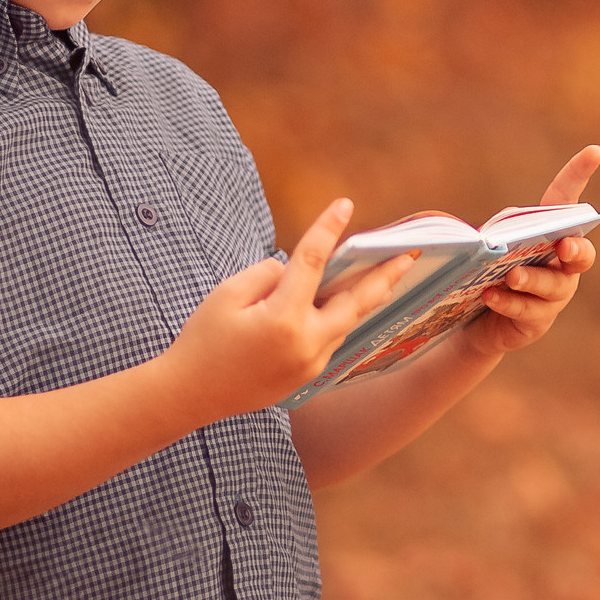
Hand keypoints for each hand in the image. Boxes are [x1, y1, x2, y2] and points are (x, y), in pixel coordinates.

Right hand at [159, 198, 415, 416]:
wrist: (190, 394)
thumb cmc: (204, 338)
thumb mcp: (227, 294)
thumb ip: (268, 274)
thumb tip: (295, 270)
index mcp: (283, 318)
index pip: (312, 262)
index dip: (328, 229)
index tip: (344, 204)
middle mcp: (305, 343)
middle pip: (356, 301)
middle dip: (385, 275)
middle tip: (409, 254)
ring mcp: (310, 364)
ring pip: (346, 322)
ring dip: (365, 297)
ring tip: (389, 273)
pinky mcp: (307, 377)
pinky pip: (332, 340)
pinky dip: (341, 318)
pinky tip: (350, 303)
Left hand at [463, 145, 599, 359]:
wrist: (477, 320)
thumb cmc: (486, 272)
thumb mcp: (489, 247)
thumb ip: (492, 238)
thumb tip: (481, 239)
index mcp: (551, 235)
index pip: (567, 202)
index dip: (580, 175)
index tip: (595, 150)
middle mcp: (562, 265)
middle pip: (581, 254)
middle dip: (576, 248)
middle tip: (563, 244)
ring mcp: (554, 296)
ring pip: (553, 286)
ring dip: (532, 278)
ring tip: (511, 275)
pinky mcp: (537, 321)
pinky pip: (527, 311)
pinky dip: (508, 302)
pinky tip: (489, 295)